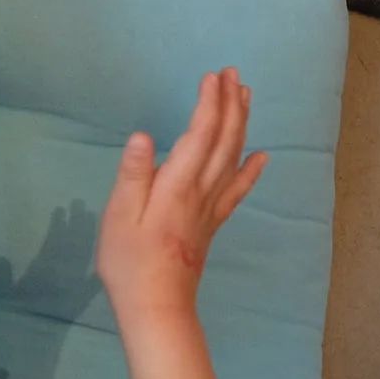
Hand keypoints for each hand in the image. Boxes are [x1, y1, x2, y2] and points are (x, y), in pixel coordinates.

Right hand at [96, 68, 266, 327]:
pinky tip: (262, 155)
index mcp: (175, 186)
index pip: (198, 135)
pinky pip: (237, 190)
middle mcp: (200, 192)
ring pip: (233, 158)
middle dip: (229, 104)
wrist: (156, 305)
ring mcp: (210, 207)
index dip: (208, 104)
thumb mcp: (117, 217)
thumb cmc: (128, 261)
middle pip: (223, 141)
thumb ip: (132, 176)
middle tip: (232, 74)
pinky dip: (251, 169)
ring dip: (241, 125)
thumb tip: (142, 136)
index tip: (212, 76)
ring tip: (245, 96)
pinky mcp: (212, 222)